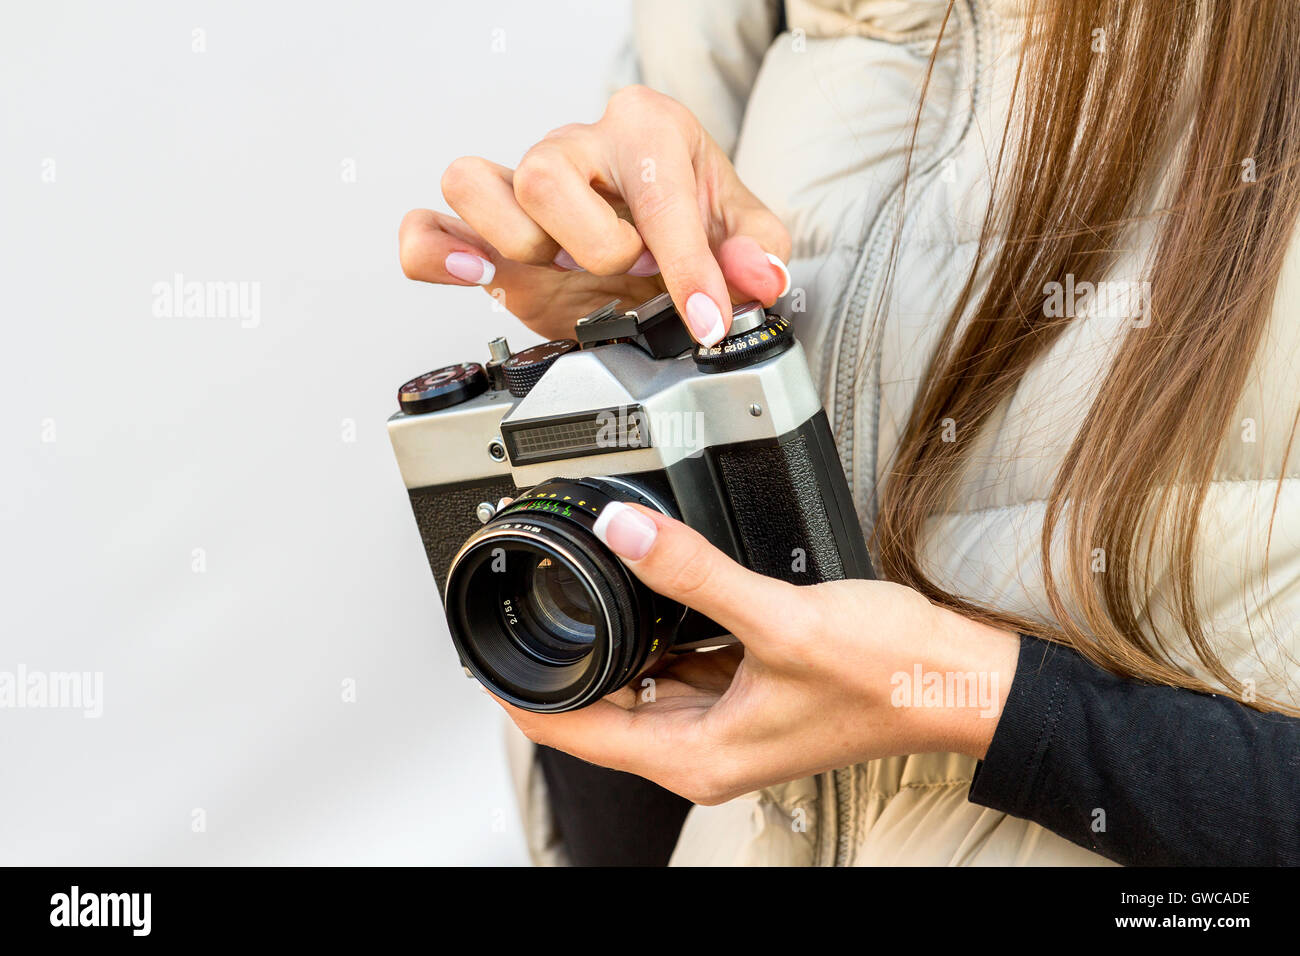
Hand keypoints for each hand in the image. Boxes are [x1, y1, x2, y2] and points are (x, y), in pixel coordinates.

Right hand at [399, 85, 791, 342]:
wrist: (659, 229)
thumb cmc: (692, 212)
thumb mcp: (743, 229)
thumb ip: (758, 250)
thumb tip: (755, 276)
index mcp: (643, 128)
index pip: (654, 190)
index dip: (686, 267)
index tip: (707, 318)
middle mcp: (573, 146)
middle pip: (544, 176)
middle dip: (595, 246)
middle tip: (630, 274)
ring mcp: (520, 184)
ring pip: (473, 183)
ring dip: (521, 245)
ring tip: (563, 271)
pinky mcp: (486, 232)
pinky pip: (427, 227)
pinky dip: (436, 253)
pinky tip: (474, 274)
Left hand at [494, 503, 1020, 805]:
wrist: (961, 680)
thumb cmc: (891, 676)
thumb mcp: (780, 617)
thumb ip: (694, 574)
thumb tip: (624, 535)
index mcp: (697, 754)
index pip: (578, 734)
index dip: (524, 697)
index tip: (483, 662)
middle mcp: (706, 749)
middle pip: (603, 711)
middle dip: (565, 663)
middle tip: (534, 604)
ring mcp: (729, 723)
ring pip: (644, 687)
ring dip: (616, 646)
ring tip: (588, 590)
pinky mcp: (752, 694)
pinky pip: (683, 667)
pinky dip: (662, 636)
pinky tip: (660, 594)